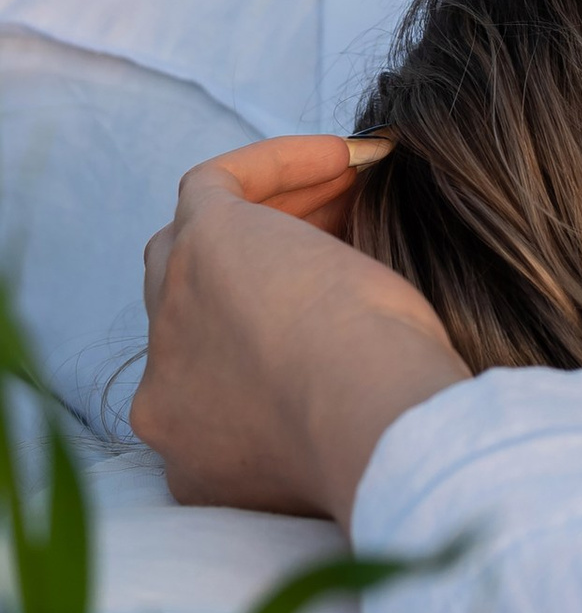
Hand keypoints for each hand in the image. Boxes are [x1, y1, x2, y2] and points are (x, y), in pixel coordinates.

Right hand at [134, 136, 465, 527]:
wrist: (369, 422)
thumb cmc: (387, 437)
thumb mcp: (333, 443)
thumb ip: (310, 419)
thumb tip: (346, 355)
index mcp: (198, 456)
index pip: (221, 378)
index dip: (279, 332)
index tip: (342, 305)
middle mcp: (164, 394)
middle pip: (193, 306)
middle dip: (262, 272)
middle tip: (342, 238)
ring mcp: (170, 317)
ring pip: (193, 244)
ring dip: (272, 214)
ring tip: (352, 190)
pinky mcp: (201, 245)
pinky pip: (215, 184)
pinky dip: (279, 164)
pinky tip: (350, 156)